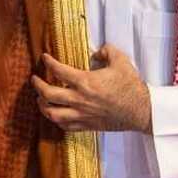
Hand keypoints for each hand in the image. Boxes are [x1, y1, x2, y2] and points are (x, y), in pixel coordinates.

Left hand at [31, 44, 151, 132]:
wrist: (142, 111)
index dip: (48, 63)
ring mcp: (82, 115)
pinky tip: (54, 113)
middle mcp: (80, 100)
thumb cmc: (131, 86)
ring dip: (42, 105)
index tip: (45, 58)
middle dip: (37, 85)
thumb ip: (106, 51)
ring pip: (52, 113)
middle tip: (35, 79)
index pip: (59, 71)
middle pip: (48, 94)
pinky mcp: (87, 126)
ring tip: (40, 98)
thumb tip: (97, 52)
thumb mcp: (121, 61)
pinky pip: (64, 126)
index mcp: (86, 82)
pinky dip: (56, 119)